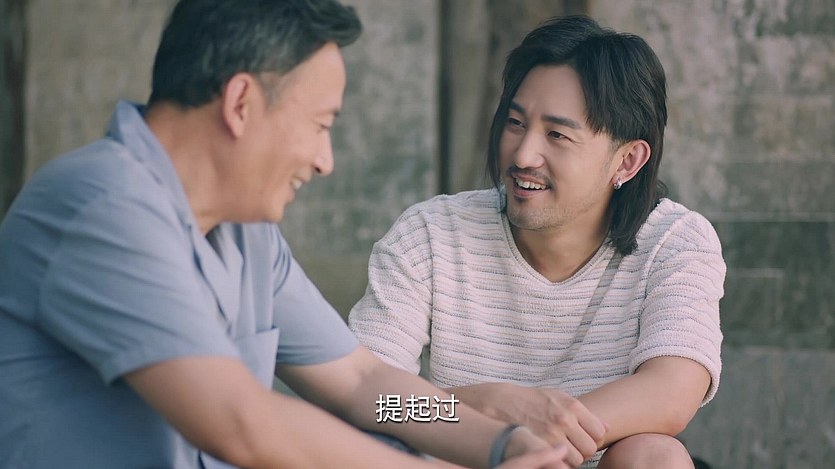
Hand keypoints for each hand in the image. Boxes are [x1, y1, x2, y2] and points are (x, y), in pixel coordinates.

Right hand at [455, 383, 605, 465]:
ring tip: (559, 450)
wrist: (500, 402)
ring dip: (570, 458)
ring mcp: (551, 435)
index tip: (582, 437)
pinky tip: (550, 454)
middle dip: (582, 450)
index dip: (592, 437)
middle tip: (571, 446)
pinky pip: (559, 463)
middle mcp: (563, 420)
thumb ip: (583, 412)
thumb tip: (608, 427)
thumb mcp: (557, 397)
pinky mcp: (539, 446)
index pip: (598, 433)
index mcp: (572, 406)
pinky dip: (558, 462)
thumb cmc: (531, 400)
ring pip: (576, 460)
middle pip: (589, 449)